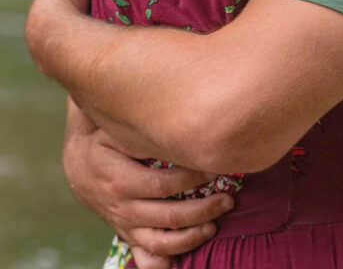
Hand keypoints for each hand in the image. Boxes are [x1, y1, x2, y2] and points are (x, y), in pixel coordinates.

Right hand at [63, 101, 233, 268]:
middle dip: (202, 210)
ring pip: (160, 243)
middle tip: (227, 199)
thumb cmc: (105, 143)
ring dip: (191, 238)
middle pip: (168, 216)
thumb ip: (142, 133)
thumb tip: (174, 125)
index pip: (163, 185)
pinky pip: (145, 258)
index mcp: (121, 181)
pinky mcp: (127, 236)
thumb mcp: (116, 132)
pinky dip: (163, 263)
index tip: (215, 169)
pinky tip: (183, 260)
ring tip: (214, 225)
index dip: (192, 179)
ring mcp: (126, 226)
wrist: (79, 168)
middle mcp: (123, 208)